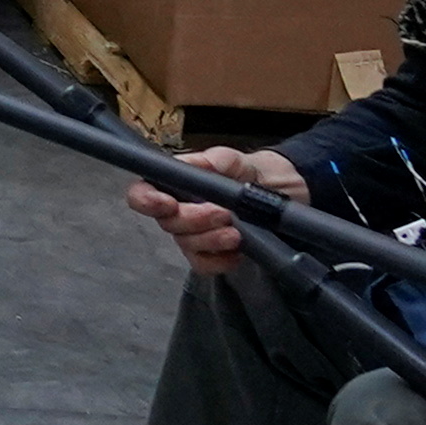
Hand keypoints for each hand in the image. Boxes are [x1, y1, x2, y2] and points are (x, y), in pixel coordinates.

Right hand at [125, 146, 301, 283]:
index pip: (142, 194)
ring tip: (236, 232)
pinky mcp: (212, 256)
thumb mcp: (232, 158)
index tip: (167, 204)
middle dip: (194, 220)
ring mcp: (194, 236)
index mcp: (176, 185)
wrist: (283, 193)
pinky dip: (220, 260)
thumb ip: (210, 161)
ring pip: (187, 245)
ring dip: (211, 240)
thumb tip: (187, 168)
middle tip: (223, 213)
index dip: (147, 201)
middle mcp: (179, 211)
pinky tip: (237, 252)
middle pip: (167, 223)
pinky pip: (203, 265)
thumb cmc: (252, 173)